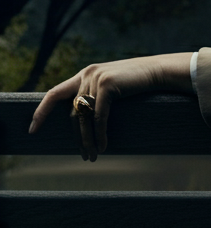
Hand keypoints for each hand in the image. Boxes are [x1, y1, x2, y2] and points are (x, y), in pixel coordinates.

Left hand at [29, 52, 193, 160]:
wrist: (160, 71)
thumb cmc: (140, 82)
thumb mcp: (114, 87)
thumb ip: (98, 95)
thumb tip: (87, 117)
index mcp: (84, 75)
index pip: (54, 94)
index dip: (41, 112)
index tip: (33, 129)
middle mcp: (86, 75)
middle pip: (72, 113)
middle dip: (76, 137)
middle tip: (83, 155)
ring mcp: (95, 78)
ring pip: (84, 117)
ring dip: (87, 140)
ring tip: (93, 156)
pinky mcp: (106, 85)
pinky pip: (99, 116)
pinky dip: (100, 133)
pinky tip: (104, 146)